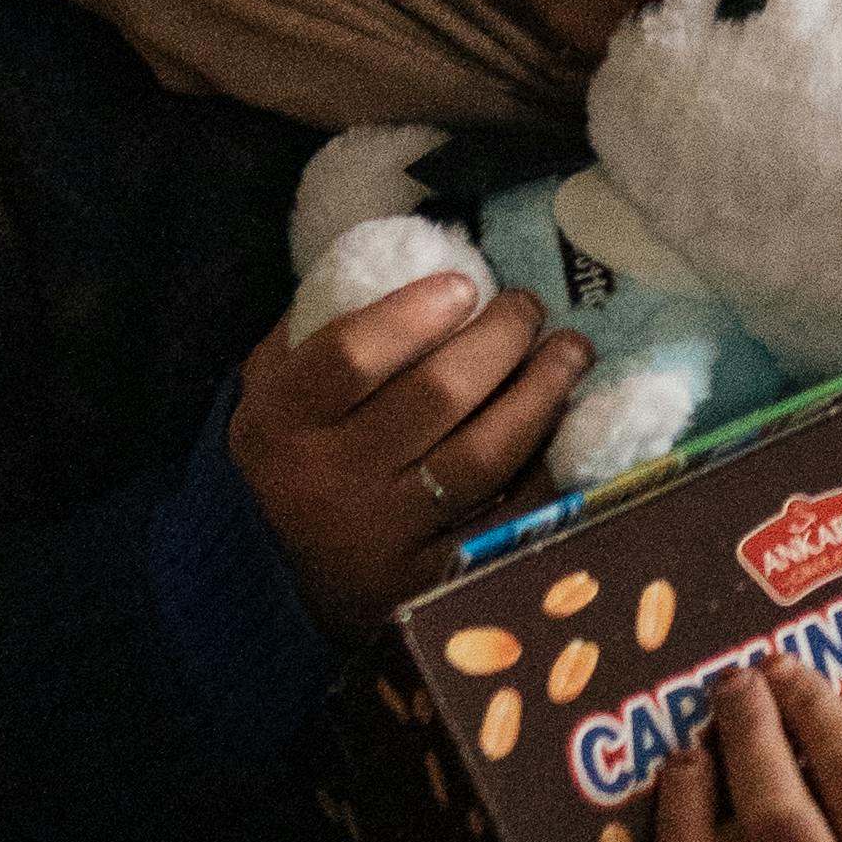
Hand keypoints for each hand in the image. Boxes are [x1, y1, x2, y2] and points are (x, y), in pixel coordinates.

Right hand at [233, 261, 586, 641]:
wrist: (274, 583)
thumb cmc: (290, 459)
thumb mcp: (272, 390)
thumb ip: (316, 329)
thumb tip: (402, 258)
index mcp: (282, 422)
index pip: (350, 355)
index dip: (414, 314)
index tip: (464, 285)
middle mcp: (332, 481)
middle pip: (435, 396)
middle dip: (500, 338)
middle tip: (528, 308)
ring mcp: (387, 537)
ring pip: (484, 454)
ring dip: (541, 392)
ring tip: (569, 351)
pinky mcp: (436, 581)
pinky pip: (510, 517)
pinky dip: (547, 468)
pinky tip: (566, 428)